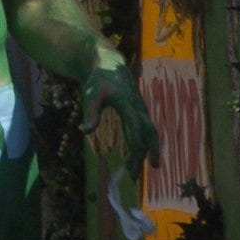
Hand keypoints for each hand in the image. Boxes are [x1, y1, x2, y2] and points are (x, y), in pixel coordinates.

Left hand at [83, 50, 157, 170]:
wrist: (110, 65)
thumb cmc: (99, 79)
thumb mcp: (91, 93)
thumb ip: (90, 111)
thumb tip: (87, 132)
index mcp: (127, 103)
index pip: (136, 127)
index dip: (135, 145)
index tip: (131, 162)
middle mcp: (138, 108)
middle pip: (147, 133)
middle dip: (143, 154)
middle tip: (133, 175)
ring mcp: (141, 110)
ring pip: (151, 133)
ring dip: (151, 151)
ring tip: (152, 168)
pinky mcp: (141, 112)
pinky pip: (148, 130)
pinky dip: (148, 144)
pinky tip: (144, 157)